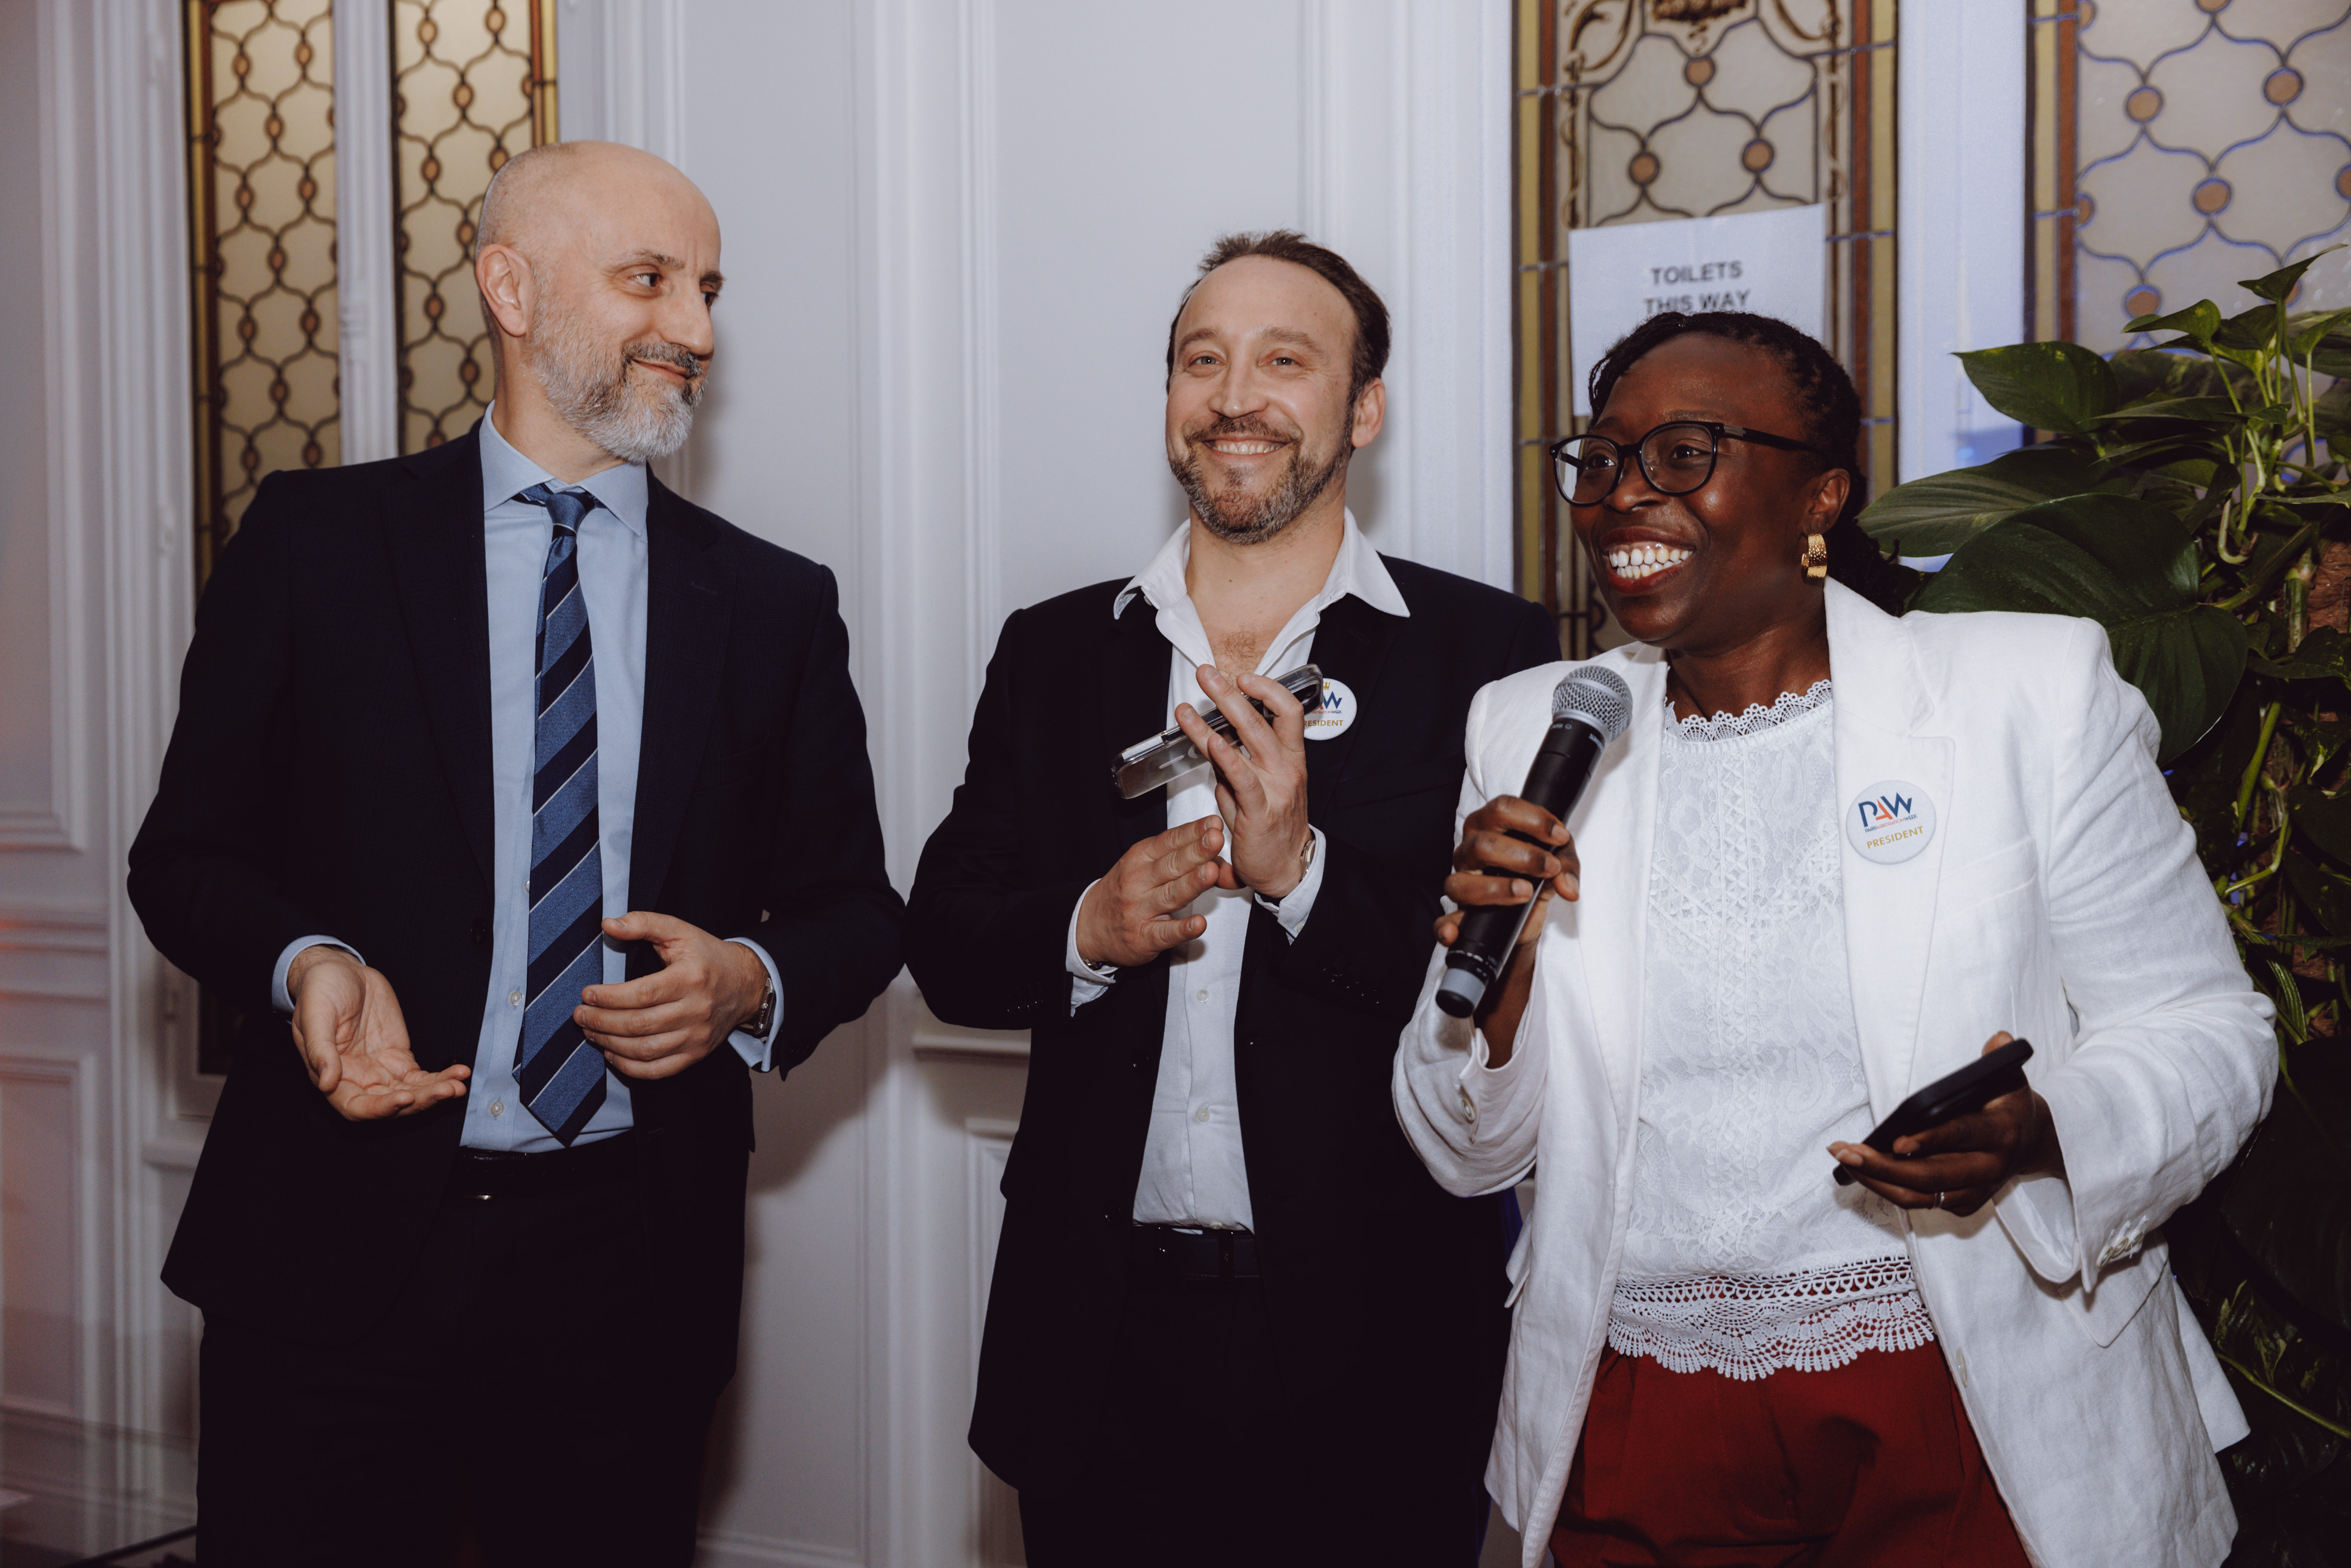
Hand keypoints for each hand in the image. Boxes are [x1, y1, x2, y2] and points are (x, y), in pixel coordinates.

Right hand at [285, 945, 468, 1119]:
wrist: (339, 972)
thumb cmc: (319, 992)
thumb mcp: (314, 1016)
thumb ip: (320, 1050)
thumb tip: (326, 1083)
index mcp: (332, 1076)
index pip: (356, 1107)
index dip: (380, 1109)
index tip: (405, 1098)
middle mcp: (358, 1080)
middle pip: (391, 1104)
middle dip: (420, 1101)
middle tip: (446, 1090)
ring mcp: (381, 1070)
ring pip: (411, 1093)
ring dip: (435, 1092)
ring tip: (458, 1085)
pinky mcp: (399, 1058)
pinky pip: (422, 1076)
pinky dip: (440, 1077)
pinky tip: (459, 1073)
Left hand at [573, 912, 769, 1080]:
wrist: (746, 985)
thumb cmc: (707, 957)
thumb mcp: (680, 932)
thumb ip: (644, 923)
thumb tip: (608, 925)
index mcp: (691, 978)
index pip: (642, 994)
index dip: (609, 998)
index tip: (586, 994)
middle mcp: (696, 1010)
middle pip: (639, 1024)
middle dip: (601, 1022)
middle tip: (580, 1015)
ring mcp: (697, 1036)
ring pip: (645, 1050)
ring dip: (609, 1043)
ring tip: (590, 1031)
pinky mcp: (696, 1054)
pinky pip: (658, 1070)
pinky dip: (630, 1066)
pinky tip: (612, 1053)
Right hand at [1075, 815, 1241, 968]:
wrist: (1089, 926)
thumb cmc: (1122, 891)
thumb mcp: (1140, 864)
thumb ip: (1174, 854)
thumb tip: (1211, 841)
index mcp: (1139, 859)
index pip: (1169, 842)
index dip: (1192, 832)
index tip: (1214, 823)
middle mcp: (1138, 882)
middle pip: (1172, 865)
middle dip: (1196, 851)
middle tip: (1217, 839)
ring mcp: (1140, 911)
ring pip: (1171, 895)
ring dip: (1193, 883)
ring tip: (1212, 872)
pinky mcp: (1143, 938)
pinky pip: (1165, 934)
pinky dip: (1182, 929)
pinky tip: (1198, 924)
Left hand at [1175, 666, 1311, 896]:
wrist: (1287, 869)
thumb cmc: (1273, 829)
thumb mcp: (1259, 788)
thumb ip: (1237, 767)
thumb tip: (1216, 750)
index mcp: (1291, 759)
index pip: (1287, 711)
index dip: (1266, 689)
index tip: (1242, 677)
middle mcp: (1286, 768)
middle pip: (1262, 717)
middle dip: (1230, 691)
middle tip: (1207, 674)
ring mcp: (1276, 787)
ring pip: (1249, 740)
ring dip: (1219, 716)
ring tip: (1191, 703)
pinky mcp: (1260, 809)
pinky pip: (1242, 776)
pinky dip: (1225, 756)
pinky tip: (1210, 741)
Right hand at [1430, 797, 1578, 1062]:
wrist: (1513, 967)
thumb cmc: (1531, 915)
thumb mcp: (1554, 888)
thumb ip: (1562, 873)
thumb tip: (1565, 880)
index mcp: (1494, 842)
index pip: (1500, 809)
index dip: (1530, 817)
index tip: (1559, 835)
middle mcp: (1471, 865)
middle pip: (1479, 838)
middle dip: (1520, 850)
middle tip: (1549, 869)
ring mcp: (1461, 897)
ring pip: (1460, 877)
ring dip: (1496, 882)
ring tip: (1526, 894)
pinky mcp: (1457, 933)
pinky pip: (1444, 926)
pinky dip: (1453, 928)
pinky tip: (1464, 933)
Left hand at [1829, 1033, 2062, 1214]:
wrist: (2031, 1142)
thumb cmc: (2009, 1105)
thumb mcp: (2011, 1079)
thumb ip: (1999, 1060)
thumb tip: (1998, 1039)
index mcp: (2000, 1133)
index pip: (1960, 1137)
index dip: (1929, 1141)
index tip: (1896, 1142)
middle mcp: (1988, 1168)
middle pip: (1929, 1176)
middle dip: (1882, 1166)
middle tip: (1845, 1151)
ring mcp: (1975, 1191)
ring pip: (1918, 1195)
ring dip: (1875, 1179)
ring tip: (1843, 1158)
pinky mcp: (1962, 1204)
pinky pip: (1919, 1201)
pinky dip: (1887, 1187)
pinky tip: (1863, 1169)